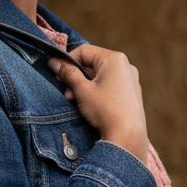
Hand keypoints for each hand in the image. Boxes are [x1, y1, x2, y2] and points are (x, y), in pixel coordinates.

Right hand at [46, 44, 148, 163]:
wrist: (127, 136)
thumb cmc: (105, 110)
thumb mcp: (82, 90)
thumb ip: (67, 73)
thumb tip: (54, 62)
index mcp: (114, 59)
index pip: (84, 51)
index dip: (67, 61)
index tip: (58, 74)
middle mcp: (125, 65)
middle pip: (92, 64)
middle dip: (76, 77)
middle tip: (66, 91)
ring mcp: (130, 79)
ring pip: (100, 76)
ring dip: (84, 86)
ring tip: (75, 100)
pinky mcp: (132, 93)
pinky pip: (110, 86)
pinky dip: (97, 92)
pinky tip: (90, 106)